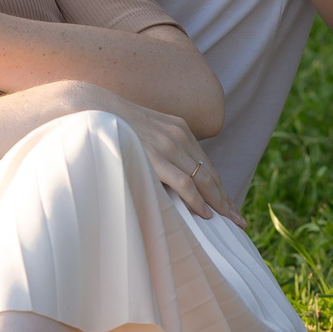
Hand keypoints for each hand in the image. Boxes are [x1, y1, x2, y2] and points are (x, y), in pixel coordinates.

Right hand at [47, 82, 240, 224]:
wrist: (92, 109)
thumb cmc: (112, 125)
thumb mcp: (142, 131)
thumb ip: (156, 147)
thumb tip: (159, 171)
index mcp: (178, 129)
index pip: (205, 164)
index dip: (219, 186)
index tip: (229, 205)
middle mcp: (179, 136)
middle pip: (210, 173)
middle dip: (226, 199)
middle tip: (239, 221)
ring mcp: (169, 146)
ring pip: (203, 179)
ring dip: (218, 203)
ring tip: (230, 222)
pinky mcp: (157, 157)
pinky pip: (184, 182)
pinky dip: (197, 200)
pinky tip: (205, 214)